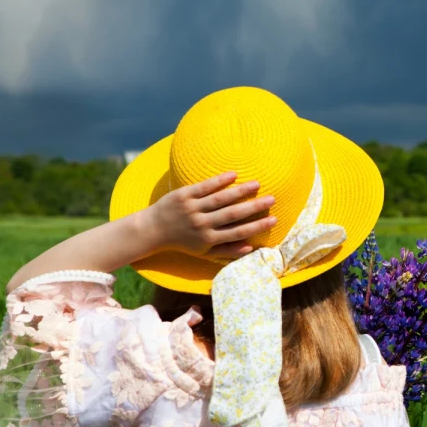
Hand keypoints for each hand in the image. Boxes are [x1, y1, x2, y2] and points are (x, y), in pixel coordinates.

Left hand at [140, 172, 276, 258]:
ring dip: (240, 191)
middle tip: (272, 199)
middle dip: (254, 207)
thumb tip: (251, 247)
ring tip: (258, 184)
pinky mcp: (184, 195)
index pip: (238, 232)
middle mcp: (202, 224)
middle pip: (232, 214)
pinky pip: (204, 187)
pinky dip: (219, 181)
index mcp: (208, 239)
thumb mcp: (203, 252)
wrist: (152, 230)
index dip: (257, 226)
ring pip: (220, 199)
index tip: (274, 219)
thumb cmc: (182, 242)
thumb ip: (227, 251)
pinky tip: (234, 174)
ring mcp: (192, 208)